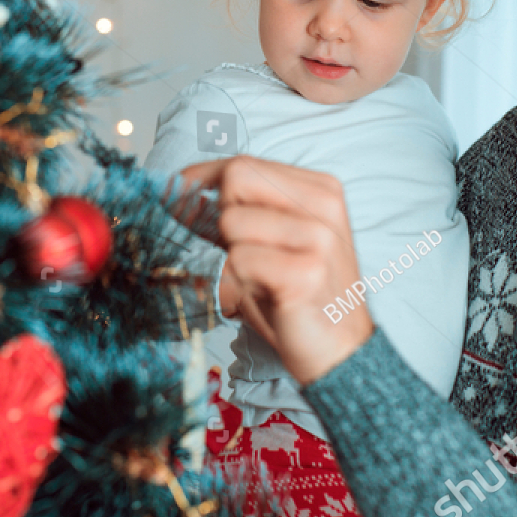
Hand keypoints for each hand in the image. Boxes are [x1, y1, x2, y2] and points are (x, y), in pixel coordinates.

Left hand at [178, 156, 372, 384]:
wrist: (341, 352)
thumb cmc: (299, 297)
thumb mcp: (273, 243)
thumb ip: (237, 214)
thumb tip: (179, 194)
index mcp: (321, 190)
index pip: (246, 164)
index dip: (202, 178)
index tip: (174, 192)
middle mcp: (324, 206)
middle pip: (237, 181)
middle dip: (220, 217)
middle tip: (234, 253)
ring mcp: (318, 238)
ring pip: (231, 223)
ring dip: (230, 260)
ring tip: (257, 283)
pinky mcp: (305, 273)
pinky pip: (237, 262)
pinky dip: (234, 286)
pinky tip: (260, 299)